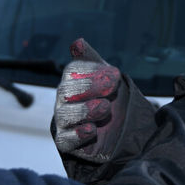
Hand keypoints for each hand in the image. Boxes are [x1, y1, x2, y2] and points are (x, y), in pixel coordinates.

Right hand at [54, 38, 152, 163]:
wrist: (120, 127)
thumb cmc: (109, 97)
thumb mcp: (106, 75)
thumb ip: (92, 59)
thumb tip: (77, 42)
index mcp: (72, 80)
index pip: (73, 71)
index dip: (92, 71)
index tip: (114, 75)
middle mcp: (64, 99)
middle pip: (66, 90)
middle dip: (88, 87)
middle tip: (110, 87)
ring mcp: (64, 121)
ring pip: (65, 115)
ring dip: (85, 110)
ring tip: (104, 107)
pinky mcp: (67, 141)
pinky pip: (65, 139)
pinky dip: (77, 135)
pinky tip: (91, 130)